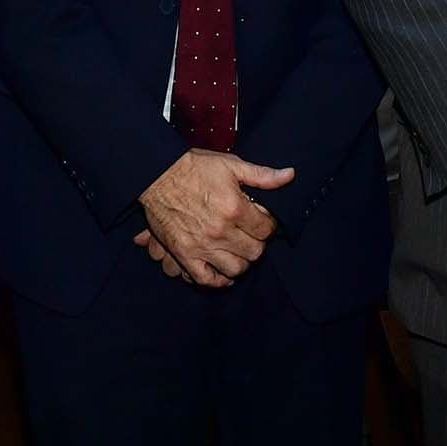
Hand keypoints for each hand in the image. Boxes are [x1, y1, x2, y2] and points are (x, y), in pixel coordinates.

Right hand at [136, 150, 290, 287]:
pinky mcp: (184, 255)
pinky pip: (205, 279)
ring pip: (235, 269)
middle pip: (254, 252)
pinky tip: (224, 273)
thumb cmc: (194, 167)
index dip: (268, 225)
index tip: (262, 221)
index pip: (266, 230)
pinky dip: (218, 280)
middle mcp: (220, 231)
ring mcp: (201, 246)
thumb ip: (262, 175)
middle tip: (251, 235)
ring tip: (239, 250)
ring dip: (241, 262)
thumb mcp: (231, 165)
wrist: (157, 174)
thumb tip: (289, 175)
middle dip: (257, 243)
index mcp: (234, 208)